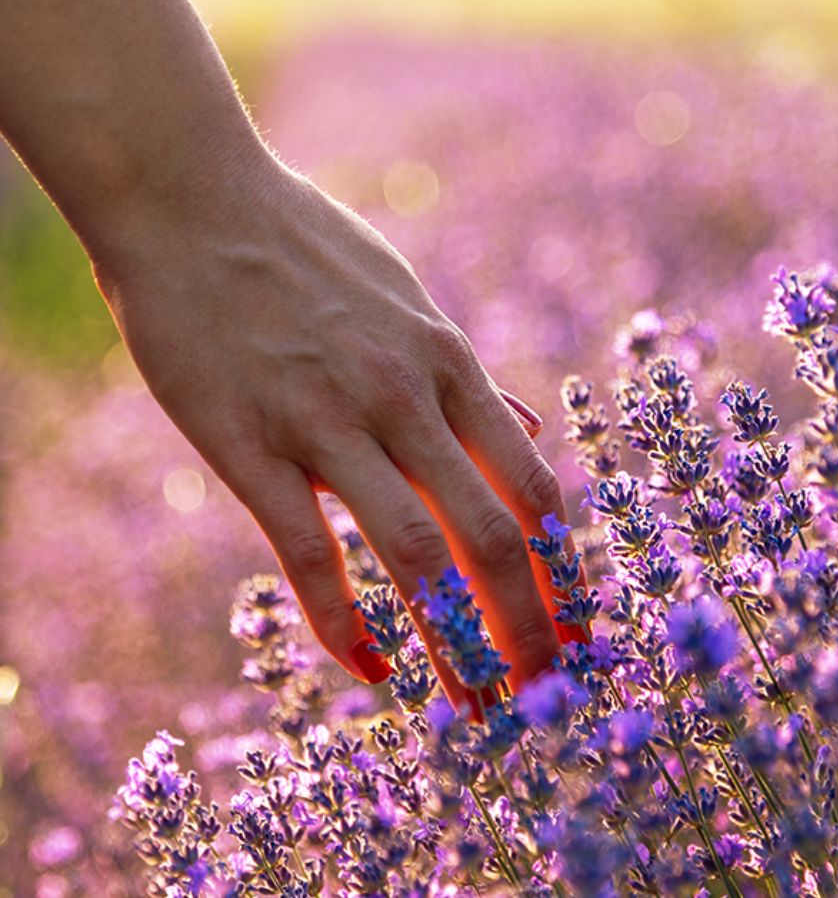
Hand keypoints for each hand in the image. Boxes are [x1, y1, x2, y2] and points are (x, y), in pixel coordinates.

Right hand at [95, 155, 571, 702]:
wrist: (194, 199)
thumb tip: (528, 432)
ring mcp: (327, 421)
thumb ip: (468, 379)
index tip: (577, 625)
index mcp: (447, 363)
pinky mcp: (249, 444)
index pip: (531, 486)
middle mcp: (403, 396)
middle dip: (529, 624)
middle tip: (547, 693)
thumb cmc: (307, 252)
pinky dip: (342, 622)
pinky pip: (309, 553)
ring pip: (414, 554)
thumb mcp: (411, 303)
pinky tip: (367, 669)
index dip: (563, 567)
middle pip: (491, 534)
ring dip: (455, 642)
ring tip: (477, 704)